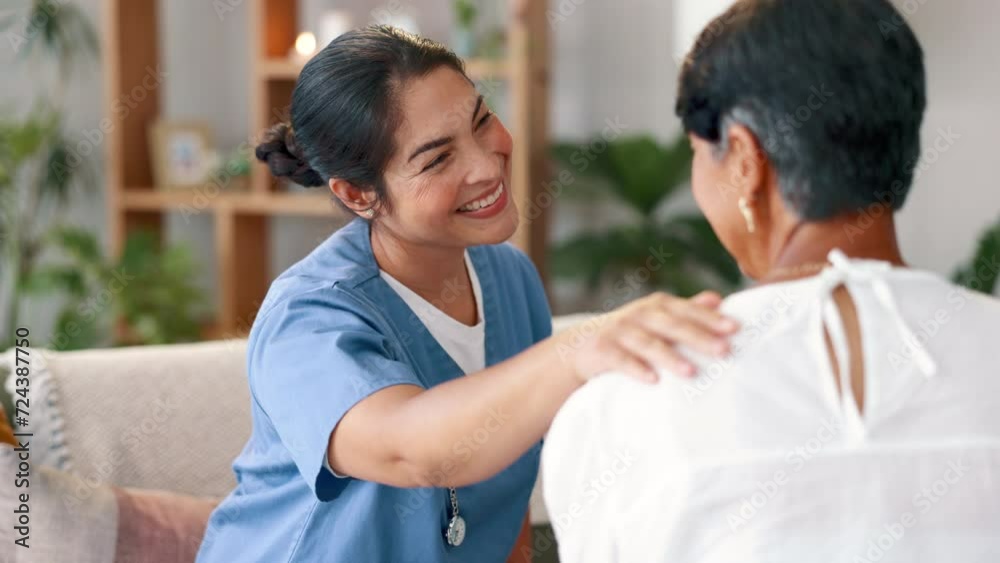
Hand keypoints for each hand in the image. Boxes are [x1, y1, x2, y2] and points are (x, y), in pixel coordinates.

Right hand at [559, 291, 738, 382]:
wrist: (580, 346)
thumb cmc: (629, 333)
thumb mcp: (656, 318)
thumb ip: (685, 310)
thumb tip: (718, 299)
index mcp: (657, 306)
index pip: (687, 310)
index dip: (710, 318)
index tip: (735, 329)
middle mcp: (639, 314)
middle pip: (672, 325)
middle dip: (698, 337)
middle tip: (724, 351)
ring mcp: (619, 331)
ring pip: (648, 343)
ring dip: (669, 357)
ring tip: (691, 373)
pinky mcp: (602, 350)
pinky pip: (620, 360)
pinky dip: (636, 368)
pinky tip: (652, 380)